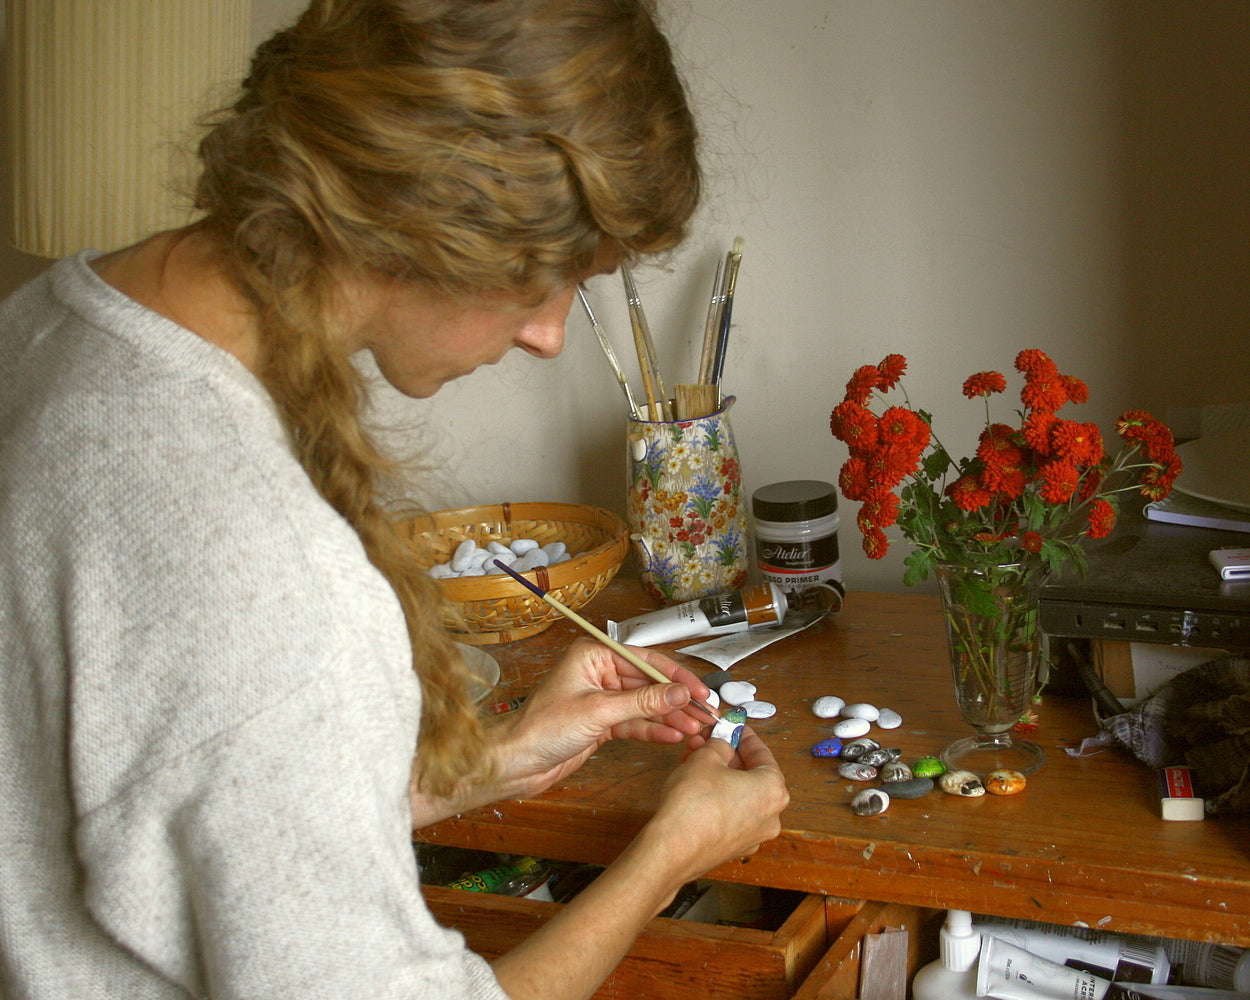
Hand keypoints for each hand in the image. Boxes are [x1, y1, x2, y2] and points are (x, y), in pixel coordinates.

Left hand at [490, 636, 714, 796]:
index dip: (676, 676)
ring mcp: (601, 698)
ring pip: (645, 705)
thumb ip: (644, 702)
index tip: (700, 691)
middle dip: (677, 700)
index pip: (646, 660)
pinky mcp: (601, 723)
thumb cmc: (544, 728)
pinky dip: (654, 730)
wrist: (516, 763)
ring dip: (670, 717)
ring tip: (696, 729)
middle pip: (649, 683)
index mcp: (593, 655)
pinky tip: (675, 737)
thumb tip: (680, 692)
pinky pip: (635, 722)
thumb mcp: (599, 711)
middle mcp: (599, 672)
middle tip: (706, 714)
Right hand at [643, 725, 789, 879]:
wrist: (673, 848)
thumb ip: (720, 744)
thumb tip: (723, 743)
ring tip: (694, 761)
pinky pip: (731, 814)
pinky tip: (696, 787)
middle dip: (727, 756)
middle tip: (708, 742)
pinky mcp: (734, 847)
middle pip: (752, 775)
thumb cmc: (694, 804)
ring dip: (720, 776)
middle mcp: (771, 816)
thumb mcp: (706, 757)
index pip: (762, 753)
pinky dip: (718, 798)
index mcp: (773, 790)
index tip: (733, 726)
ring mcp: (753, 835)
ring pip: (739, 795)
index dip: (743, 736)